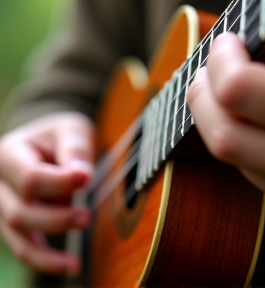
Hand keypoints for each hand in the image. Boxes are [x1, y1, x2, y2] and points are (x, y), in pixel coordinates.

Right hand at [0, 112, 94, 273]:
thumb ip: (75, 149)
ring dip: (50, 247)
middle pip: (20, 211)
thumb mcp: (72, 130)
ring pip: (19, 234)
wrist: (50, 144)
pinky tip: (71, 266)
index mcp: (9, 153)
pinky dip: (45, 260)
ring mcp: (4, 204)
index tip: (87, 178)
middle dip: (56, 218)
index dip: (60, 182)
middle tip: (86, 218)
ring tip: (77, 252)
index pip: (31, 177)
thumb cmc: (62, 136)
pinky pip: (25, 247)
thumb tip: (81, 176)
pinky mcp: (17, 221)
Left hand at [187, 32, 264, 198]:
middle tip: (204, 74)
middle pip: (226, 138)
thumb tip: (226, 44)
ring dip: (212, 119)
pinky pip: (247, 169)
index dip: (222, 63)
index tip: (224, 45)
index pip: (238, 92)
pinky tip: (238, 119)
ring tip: (216, 91)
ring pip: (232, 156)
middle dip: (202, 99)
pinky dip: (232, 140)